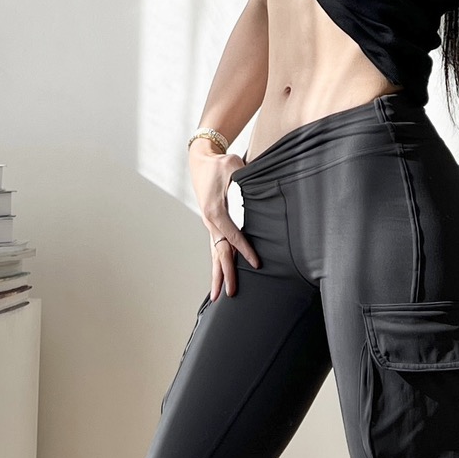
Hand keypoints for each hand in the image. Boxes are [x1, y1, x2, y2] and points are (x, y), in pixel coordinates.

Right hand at [189, 145, 259, 298]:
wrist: (201, 160)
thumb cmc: (219, 163)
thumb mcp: (233, 165)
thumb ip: (244, 176)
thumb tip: (257, 181)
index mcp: (215, 210)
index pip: (233, 235)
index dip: (245, 250)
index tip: (256, 264)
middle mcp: (210, 222)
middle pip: (219, 252)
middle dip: (225, 274)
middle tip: (231, 293)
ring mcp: (209, 225)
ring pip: (214, 254)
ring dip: (217, 275)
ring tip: (218, 297)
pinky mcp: (211, 224)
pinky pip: (215, 247)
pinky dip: (217, 265)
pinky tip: (219, 278)